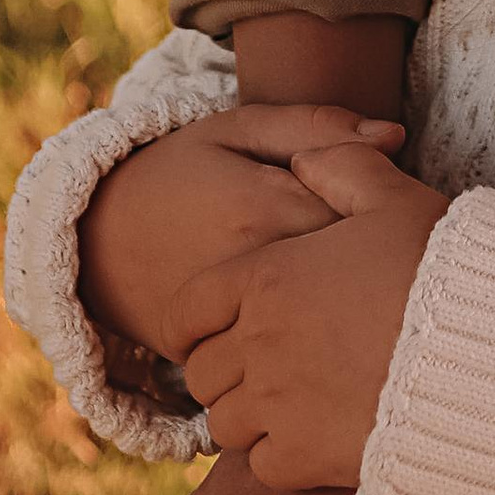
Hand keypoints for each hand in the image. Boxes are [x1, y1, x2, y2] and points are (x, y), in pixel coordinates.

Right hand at [78, 105, 402, 363]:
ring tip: (365, 301)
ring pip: (328, 331)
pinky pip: (290, 368)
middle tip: (394, 261)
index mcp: (266, 204)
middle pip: (355, 279)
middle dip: (384, 272)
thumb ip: (315, 126)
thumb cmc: (179, 174)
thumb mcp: (237, 129)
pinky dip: (319, 358)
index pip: (365, 217)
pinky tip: (329, 336)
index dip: (394, 217)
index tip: (399, 213)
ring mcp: (237, 323)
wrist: (95, 242)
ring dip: (355, 319)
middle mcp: (255, 270)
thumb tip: (396, 136)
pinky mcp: (223, 360)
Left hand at [178, 139, 448, 490]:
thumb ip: (342, 166)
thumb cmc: (441, 270)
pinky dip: (277, 455)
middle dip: (224, 367)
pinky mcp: (306, 459)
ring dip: (247, 414)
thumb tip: (304, 163)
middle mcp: (260, 344)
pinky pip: (262, 465)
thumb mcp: (394, 198)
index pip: (188, 309)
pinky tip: (311, 435)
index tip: (219, 325)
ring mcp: (279, 407)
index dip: (195, 318)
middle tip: (263, 362)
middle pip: (202, 372)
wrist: (488, 357)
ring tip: (287, 401)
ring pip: (225, 423)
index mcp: (267, 278)